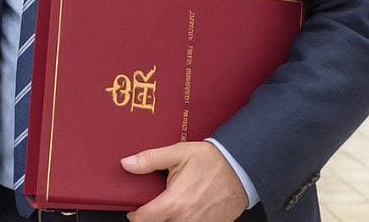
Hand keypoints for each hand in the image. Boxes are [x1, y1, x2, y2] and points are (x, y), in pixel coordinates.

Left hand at [120, 141, 246, 221]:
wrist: (242, 168)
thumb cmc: (212, 160)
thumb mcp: (179, 153)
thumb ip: (150, 159)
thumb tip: (126, 163)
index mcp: (175, 202)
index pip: (144, 220)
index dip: (135, 215)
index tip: (134, 209)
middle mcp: (186, 218)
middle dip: (153, 217)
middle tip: (155, 204)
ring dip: (170, 218)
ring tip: (173, 204)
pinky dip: (186, 219)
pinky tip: (188, 208)